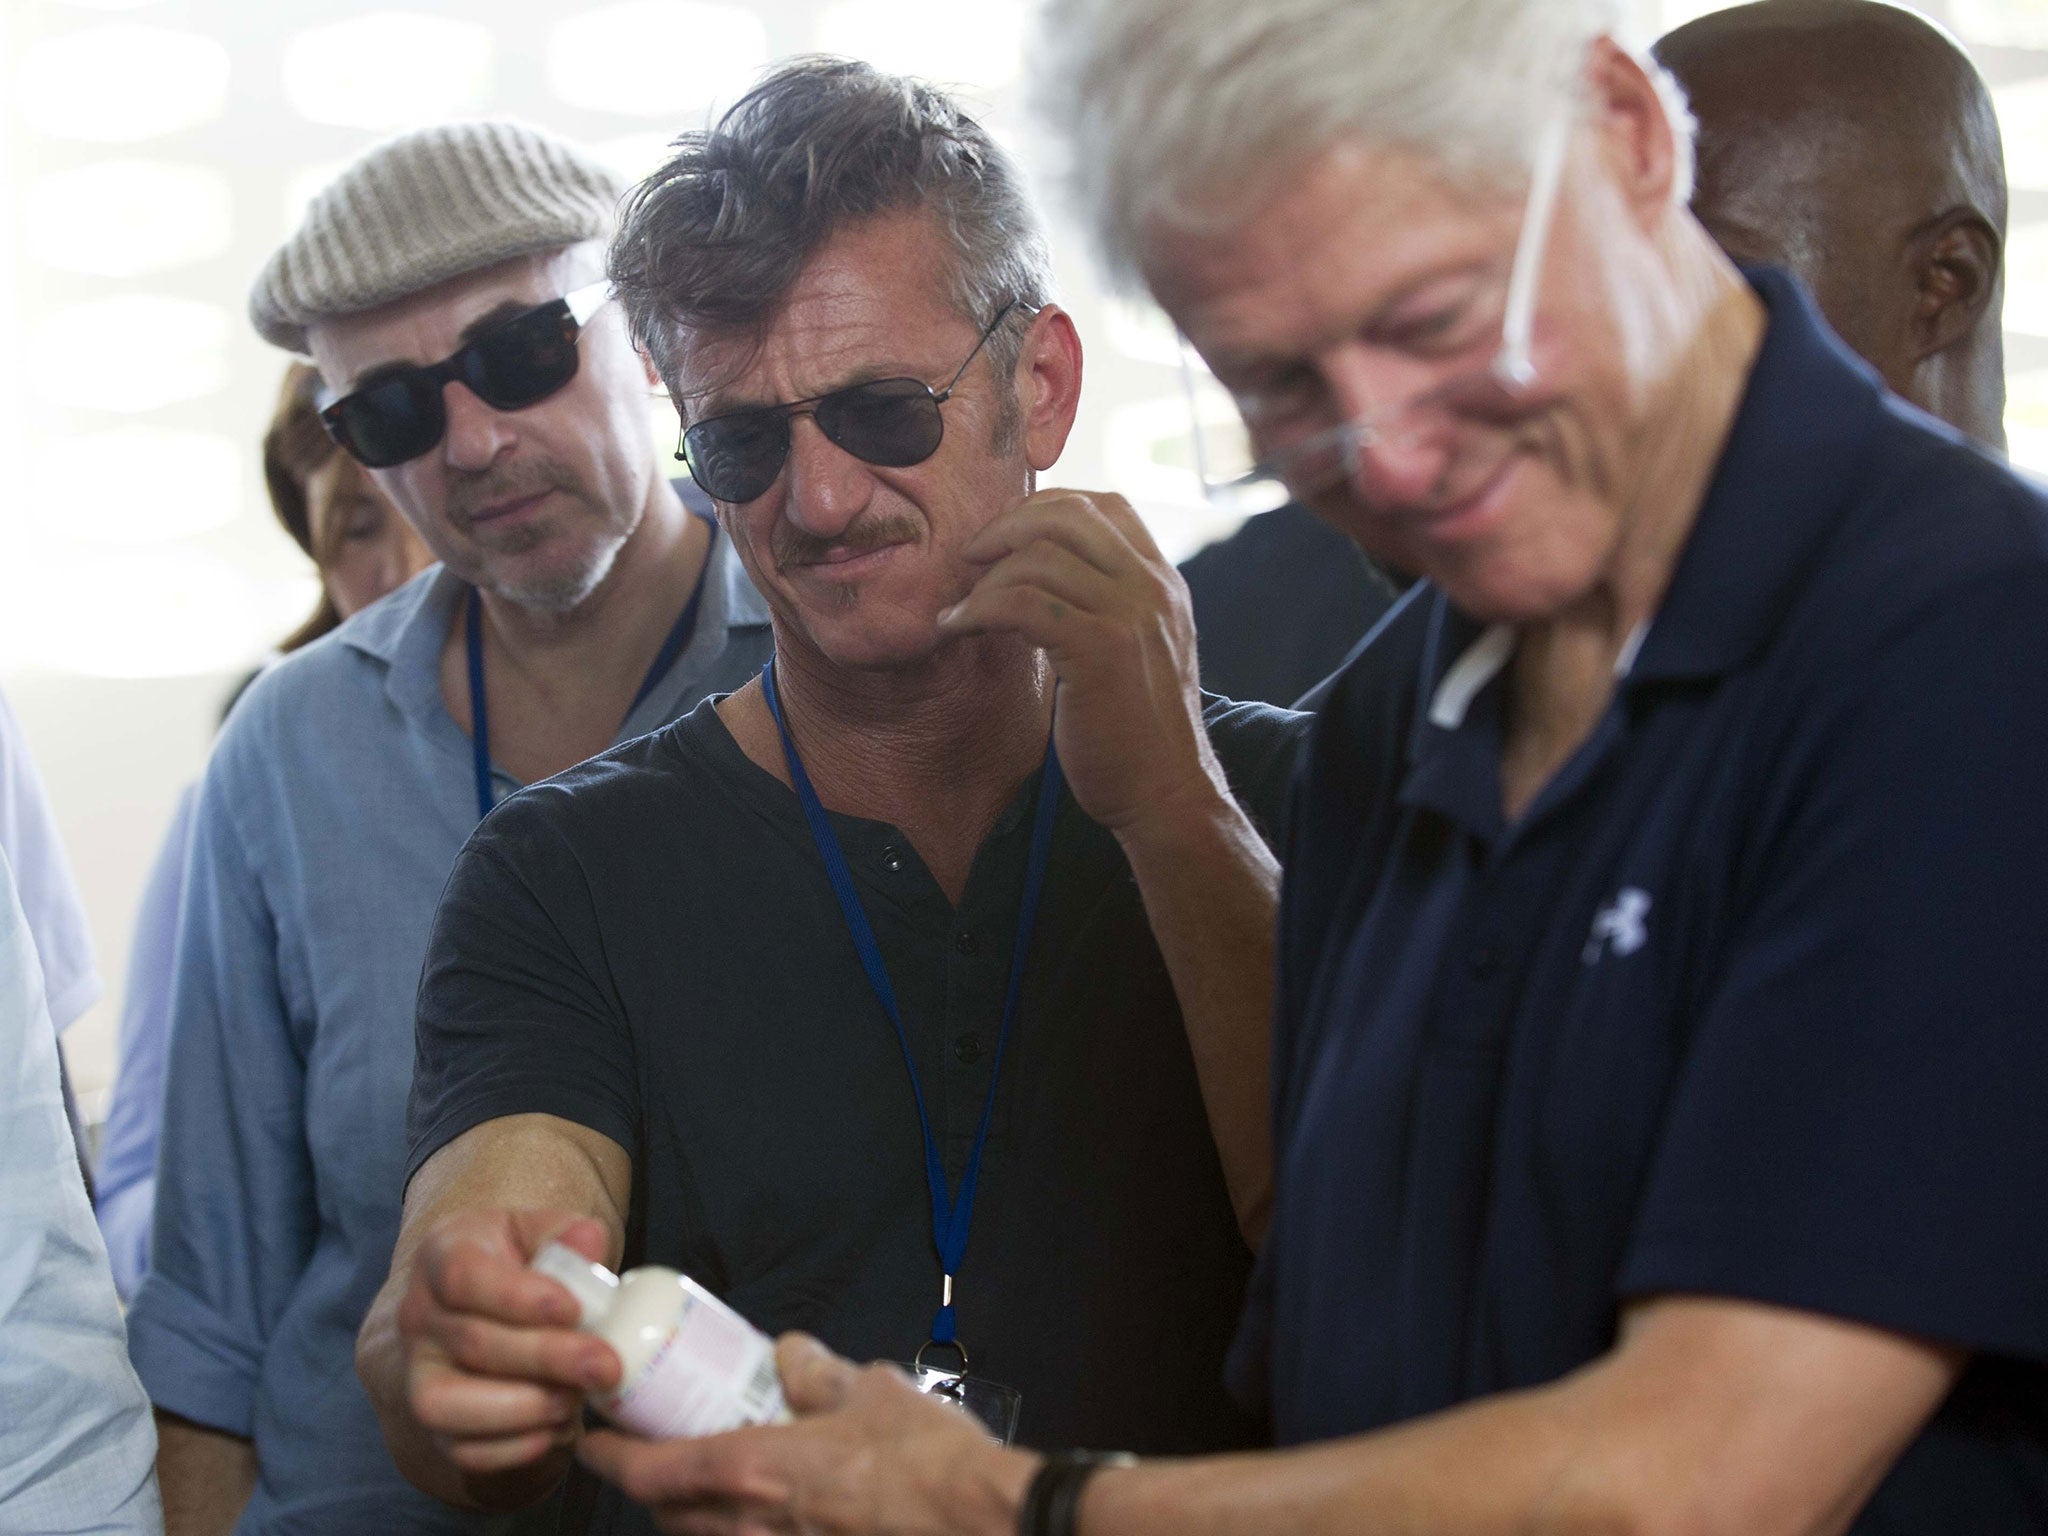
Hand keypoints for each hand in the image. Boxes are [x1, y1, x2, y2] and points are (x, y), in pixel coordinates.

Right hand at [396, 1209, 621, 1477]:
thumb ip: (567, 1235)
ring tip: (577, 1398)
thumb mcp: (542, 1232)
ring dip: (524, 1408)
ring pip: (447, 1404)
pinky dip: (514, 1447)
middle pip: (471, 1342)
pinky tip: (558, 1427)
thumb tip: (589, 1243)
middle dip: (547, 1358)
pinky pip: (462, 1449)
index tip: (574, 1310)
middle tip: (605, 1366)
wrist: (489, 1306)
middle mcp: (420, 1316)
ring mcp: (418, 1372)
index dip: (518, 1297)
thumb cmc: (524, 1263)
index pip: (463, 1276)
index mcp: (443, 1254)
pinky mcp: (436, 1421)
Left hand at [580, 1334, 1036, 1535]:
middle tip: (656, 1452)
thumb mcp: (872, 1391)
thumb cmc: (926, 1461)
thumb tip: (792, 1353)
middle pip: (666, 1517)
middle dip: (651, 1488)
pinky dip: (740, 1532)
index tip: (592, 1440)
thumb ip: (820, 1372)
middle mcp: (748, 1528)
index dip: (609, 1458)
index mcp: (751, 1471)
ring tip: (713, 1482)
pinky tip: (768, 1514)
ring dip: (694, 1515)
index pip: (649, 1473)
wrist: (981, 1522)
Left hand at [938, 488, 1228, 839]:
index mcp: (1163, 584)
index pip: (1106, 505)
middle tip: (969, 558)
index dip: (1045, 507)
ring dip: (983, 578)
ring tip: (960, 609)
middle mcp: (1152, 588)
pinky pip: (1022, 603)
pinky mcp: (1099, 650)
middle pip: (1068, 513)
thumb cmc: (1138, 736)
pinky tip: (957, 628)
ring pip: (1039, 556)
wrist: (1166, 795)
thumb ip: (1110, 610)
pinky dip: (977, 610)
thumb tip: (1043, 583)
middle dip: (1005, 526)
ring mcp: (1130, 615)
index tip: (1005, 538)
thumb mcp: (1139, 654)